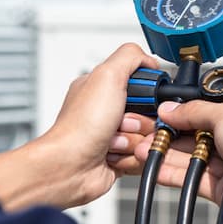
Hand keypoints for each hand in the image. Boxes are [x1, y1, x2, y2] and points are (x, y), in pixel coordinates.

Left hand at [41, 43, 159, 205]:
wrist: (69, 166)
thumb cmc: (79, 126)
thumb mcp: (107, 75)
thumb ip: (130, 57)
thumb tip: (150, 59)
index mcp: (105, 88)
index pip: (146, 85)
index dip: (149, 94)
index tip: (139, 99)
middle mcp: (110, 111)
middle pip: (153, 113)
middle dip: (141, 121)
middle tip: (121, 122)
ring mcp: (116, 135)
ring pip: (150, 136)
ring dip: (134, 140)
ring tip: (113, 141)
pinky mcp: (121, 156)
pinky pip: (145, 155)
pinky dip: (131, 157)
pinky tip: (112, 154)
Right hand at [133, 100, 222, 223]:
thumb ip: (196, 110)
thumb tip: (172, 109)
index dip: (198, 113)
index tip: (174, 112)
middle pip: (209, 137)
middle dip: (178, 134)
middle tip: (155, 130)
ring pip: (199, 159)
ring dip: (172, 153)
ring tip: (146, 147)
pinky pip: (195, 179)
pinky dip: (175, 173)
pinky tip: (157, 166)